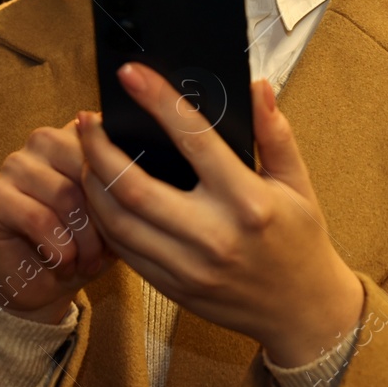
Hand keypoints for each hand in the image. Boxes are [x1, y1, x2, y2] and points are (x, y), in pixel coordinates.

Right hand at [0, 119, 115, 323]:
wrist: (42, 285)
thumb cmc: (85, 246)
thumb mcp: (118, 217)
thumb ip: (127, 187)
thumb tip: (148, 176)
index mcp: (77, 136)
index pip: (110, 141)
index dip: (126, 185)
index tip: (135, 217)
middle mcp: (44, 140)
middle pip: (89, 167)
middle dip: (105, 218)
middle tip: (107, 251)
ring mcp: (15, 164)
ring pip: (66, 196)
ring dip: (84, 242)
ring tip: (87, 263)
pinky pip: (39, 219)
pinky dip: (59, 251)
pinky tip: (62, 265)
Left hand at [77, 63, 364, 366]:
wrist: (302, 312)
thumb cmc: (299, 239)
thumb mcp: (297, 183)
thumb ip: (274, 133)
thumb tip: (256, 86)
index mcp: (247, 201)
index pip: (193, 138)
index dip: (157, 101)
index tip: (131, 74)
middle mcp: (214, 236)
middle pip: (133, 187)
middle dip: (99, 148)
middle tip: (85, 119)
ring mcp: (189, 267)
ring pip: (118, 221)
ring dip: (91, 182)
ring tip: (85, 152)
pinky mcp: (173, 288)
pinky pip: (123, 249)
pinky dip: (102, 217)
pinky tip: (97, 192)